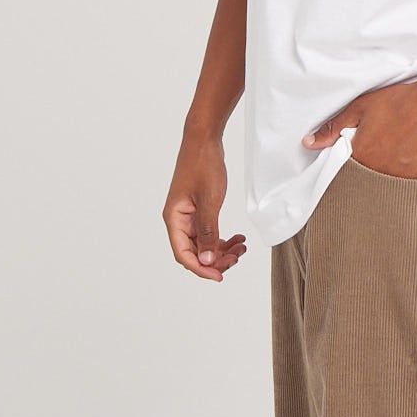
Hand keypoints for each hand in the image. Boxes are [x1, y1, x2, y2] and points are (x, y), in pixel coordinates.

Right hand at [162, 132, 246, 280]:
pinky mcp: (198, 211)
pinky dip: (223, 239)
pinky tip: (238, 238)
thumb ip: (208, 232)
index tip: (220, 275)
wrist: (204, 140)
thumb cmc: (203, 166)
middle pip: (194, 252)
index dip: (201, 268)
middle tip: (237, 257)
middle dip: (216, 259)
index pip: (183, 255)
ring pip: (203, 244)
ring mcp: (188, 216)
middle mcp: (178, 220)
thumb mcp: (209, 201)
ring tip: (242, 247)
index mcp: (174, 219)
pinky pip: (209, 233)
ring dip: (222, 250)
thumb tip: (207, 260)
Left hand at [301, 75, 416, 178]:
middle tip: (385, 145)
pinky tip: (415, 154)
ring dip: (391, 169)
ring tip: (400, 148)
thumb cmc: (401, 102)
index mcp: (361, 156)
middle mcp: (379, 172)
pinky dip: (411, 171)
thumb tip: (308, 143)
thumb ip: (332, 128)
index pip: (346, 171)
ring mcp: (403, 178)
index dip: (351, 160)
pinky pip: (412, 181)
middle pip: (368, 177)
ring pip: (389, 181)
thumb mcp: (361, 108)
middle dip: (372, 165)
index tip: (359, 151)